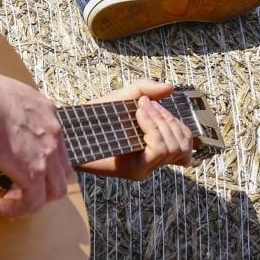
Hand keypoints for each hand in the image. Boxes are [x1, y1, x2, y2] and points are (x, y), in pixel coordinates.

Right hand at [0, 72, 71, 218]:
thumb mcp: (8, 94)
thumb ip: (11, 108)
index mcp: (48, 112)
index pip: (56, 144)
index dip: (43, 161)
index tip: (22, 166)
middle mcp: (54, 133)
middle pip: (62, 171)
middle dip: (43, 185)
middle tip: (19, 188)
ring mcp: (47, 155)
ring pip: (54, 191)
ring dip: (33, 200)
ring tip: (10, 202)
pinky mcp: (33, 173)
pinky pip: (33, 202)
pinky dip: (18, 209)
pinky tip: (0, 207)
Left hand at [80, 80, 194, 180]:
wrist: (74, 129)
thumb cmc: (98, 115)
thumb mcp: (124, 96)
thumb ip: (147, 89)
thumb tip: (171, 88)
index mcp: (155, 146)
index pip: (186, 142)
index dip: (177, 123)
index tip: (154, 104)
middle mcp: (153, 161)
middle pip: (182, 145)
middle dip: (168, 119)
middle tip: (145, 105)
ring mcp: (145, 168)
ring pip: (172, 148)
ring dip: (160, 122)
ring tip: (141, 109)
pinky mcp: (134, 171)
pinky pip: (157, 151)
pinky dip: (152, 128)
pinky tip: (138, 116)